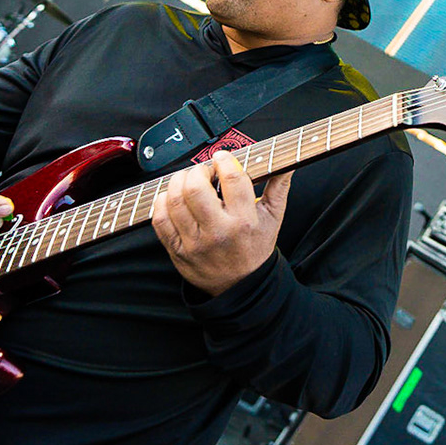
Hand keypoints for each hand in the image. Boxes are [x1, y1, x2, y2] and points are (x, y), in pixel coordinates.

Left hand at [151, 152, 290, 296]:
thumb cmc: (255, 249)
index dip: (224, 161)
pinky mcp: (177, 251)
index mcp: (245, 221)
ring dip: (178, 182)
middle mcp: (218, 232)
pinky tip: (173, 199)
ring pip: (175, 200)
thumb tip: (286, 163)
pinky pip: (160, 220)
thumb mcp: (273, 218)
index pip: (231, 179)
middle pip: (196, 188)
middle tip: (203, 172)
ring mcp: (195, 243)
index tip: (222, 158)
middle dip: (197, 171)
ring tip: (187, 182)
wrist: (241, 286)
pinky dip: (162, 202)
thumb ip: (278, 187)